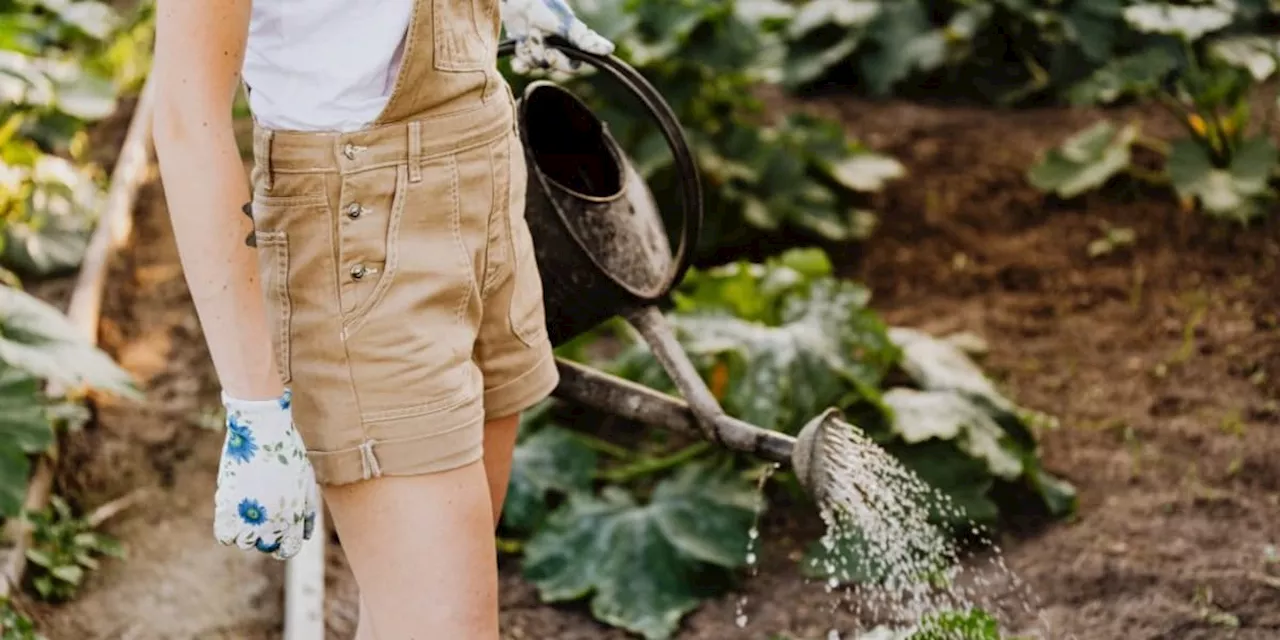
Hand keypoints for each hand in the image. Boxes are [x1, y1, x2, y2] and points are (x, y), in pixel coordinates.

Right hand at [214, 389, 317, 559]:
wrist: (262, 430)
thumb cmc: (287, 452)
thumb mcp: (306, 481)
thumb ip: (307, 511)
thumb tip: (306, 534)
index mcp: (294, 517)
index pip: (288, 550)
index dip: (284, 544)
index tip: (280, 533)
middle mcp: (272, 522)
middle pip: (267, 547)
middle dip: (266, 536)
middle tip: (263, 515)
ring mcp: (248, 516)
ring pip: (244, 543)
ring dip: (246, 532)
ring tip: (249, 510)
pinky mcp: (226, 507)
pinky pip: (224, 535)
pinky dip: (228, 529)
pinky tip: (233, 512)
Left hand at [500, 0, 613, 73]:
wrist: (516, 0)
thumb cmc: (544, 6)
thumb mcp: (566, 23)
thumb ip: (585, 39)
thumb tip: (610, 49)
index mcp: (571, 42)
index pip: (574, 65)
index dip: (563, 64)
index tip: (550, 52)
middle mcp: (558, 48)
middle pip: (555, 67)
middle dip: (543, 56)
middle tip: (535, 39)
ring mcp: (541, 50)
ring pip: (538, 66)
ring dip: (530, 53)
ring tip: (527, 35)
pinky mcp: (525, 51)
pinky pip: (524, 68)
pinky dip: (520, 62)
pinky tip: (520, 46)